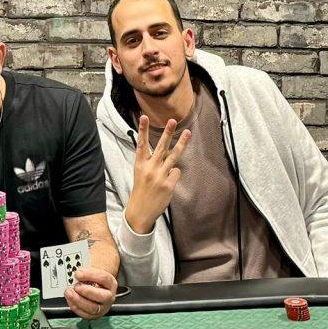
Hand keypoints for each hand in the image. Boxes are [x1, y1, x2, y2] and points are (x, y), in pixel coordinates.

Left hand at [65, 267, 117, 319]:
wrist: (96, 288)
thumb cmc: (94, 280)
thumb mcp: (93, 273)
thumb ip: (86, 273)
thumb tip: (77, 274)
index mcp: (110, 283)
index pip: (104, 278)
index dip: (90, 275)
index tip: (78, 274)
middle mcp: (109, 296)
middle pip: (102, 296)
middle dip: (87, 291)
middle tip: (76, 286)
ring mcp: (102, 308)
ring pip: (93, 308)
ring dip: (78, 300)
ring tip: (69, 292)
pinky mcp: (93, 315)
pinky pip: (85, 314)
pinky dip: (75, 307)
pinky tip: (70, 299)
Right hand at [123, 116, 189, 234]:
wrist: (140, 211)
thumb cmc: (141, 190)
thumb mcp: (140, 174)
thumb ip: (150, 162)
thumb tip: (166, 154)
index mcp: (140, 165)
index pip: (141, 144)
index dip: (142, 130)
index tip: (143, 117)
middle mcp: (150, 168)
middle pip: (160, 147)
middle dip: (167, 132)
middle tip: (172, 121)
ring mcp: (160, 176)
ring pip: (173, 156)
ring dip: (181, 143)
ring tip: (188, 132)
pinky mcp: (169, 185)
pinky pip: (176, 172)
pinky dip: (174, 174)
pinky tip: (168, 181)